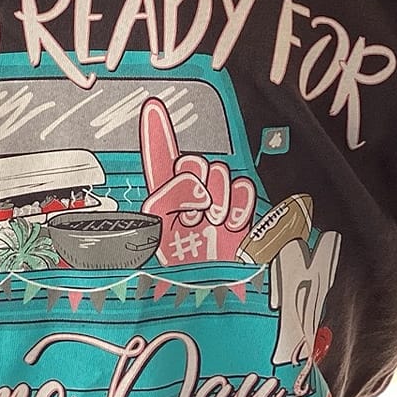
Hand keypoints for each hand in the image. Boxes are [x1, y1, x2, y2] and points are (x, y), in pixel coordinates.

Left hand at [139, 97, 256, 264]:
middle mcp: (191, 191)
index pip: (160, 155)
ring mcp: (218, 199)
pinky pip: (244, 190)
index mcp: (163, 193)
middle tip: (190, 218)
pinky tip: (229, 228)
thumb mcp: (159, 227)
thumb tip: (198, 184)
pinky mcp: (241, 210)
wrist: (207, 291)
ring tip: (208, 227)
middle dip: (193, 187)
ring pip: (223, 174)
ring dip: (216, 201)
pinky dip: (238, 208)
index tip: (152, 105)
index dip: (157, 131)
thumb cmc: (176, 263)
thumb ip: (171, 194)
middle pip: (196, 162)